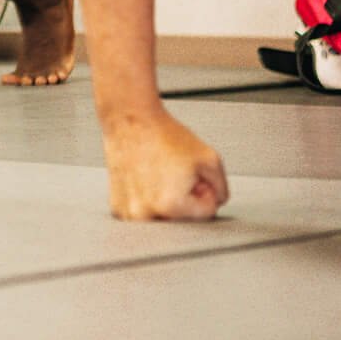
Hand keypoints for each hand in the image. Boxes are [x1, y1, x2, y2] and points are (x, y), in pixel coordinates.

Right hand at [102, 110, 228, 220]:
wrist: (130, 120)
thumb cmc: (163, 135)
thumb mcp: (210, 158)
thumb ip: (222, 189)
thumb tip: (216, 202)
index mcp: (171, 206)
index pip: (206, 212)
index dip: (205, 190)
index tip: (193, 175)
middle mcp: (146, 214)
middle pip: (183, 219)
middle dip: (186, 199)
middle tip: (176, 175)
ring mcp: (129, 213)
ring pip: (164, 219)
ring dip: (166, 203)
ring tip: (159, 176)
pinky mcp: (118, 208)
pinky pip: (144, 213)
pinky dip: (148, 201)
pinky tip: (145, 180)